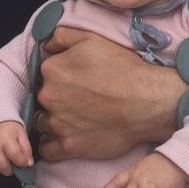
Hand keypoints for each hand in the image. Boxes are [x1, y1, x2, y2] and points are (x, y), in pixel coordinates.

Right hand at [0, 121, 32, 176]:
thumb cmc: (8, 128)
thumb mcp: (21, 133)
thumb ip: (27, 148)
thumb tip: (29, 163)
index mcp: (6, 140)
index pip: (16, 157)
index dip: (23, 162)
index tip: (24, 161)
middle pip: (4, 168)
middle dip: (12, 168)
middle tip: (13, 161)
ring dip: (2, 169)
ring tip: (5, 160)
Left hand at [37, 28, 183, 160]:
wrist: (146, 102)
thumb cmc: (123, 68)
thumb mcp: (92, 39)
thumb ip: (62, 37)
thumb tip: (45, 46)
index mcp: (52, 69)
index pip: (43, 74)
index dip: (58, 77)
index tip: (73, 81)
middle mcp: (48, 97)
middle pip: (42, 98)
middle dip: (56, 99)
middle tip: (79, 99)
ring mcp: (57, 123)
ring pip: (42, 123)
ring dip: (54, 121)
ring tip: (76, 118)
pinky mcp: (68, 146)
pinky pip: (47, 150)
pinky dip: (52, 146)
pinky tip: (67, 137)